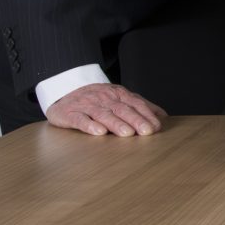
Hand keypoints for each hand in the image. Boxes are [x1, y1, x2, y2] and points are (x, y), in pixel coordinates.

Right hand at [45, 84, 165, 136]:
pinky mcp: (70, 114)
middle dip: (135, 120)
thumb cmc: (96, 98)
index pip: (134, 103)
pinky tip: (99, 132)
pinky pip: (80, 120)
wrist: (63, 91)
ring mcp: (86, 105)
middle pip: (121, 109)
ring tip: (127, 133)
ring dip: (116, 124)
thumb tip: (162, 115)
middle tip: (147, 132)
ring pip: (103, 114)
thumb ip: (140, 105)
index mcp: (117, 93)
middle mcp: (103, 98)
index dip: (146, 114)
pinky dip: (90, 126)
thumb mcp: (118, 97)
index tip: (156, 126)